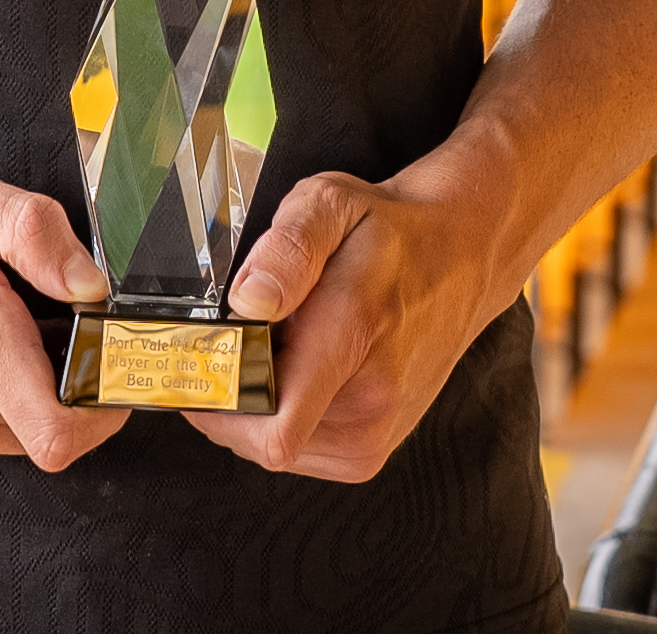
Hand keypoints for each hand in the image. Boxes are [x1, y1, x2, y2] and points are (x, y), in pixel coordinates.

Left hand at [187, 159, 516, 480]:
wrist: (460, 259)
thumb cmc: (389, 233)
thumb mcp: (331, 204)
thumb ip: (288, 248)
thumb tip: (248, 300)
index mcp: (353, 340)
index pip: (271, 426)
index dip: (214, 401)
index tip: (195, 360)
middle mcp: (369, 404)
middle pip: (252, 436)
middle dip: (228, 393)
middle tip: (240, 339)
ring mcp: (373, 436)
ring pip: (266, 446)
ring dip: (254, 404)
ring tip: (280, 348)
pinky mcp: (369, 452)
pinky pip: (293, 449)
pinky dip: (279, 414)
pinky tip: (296, 370)